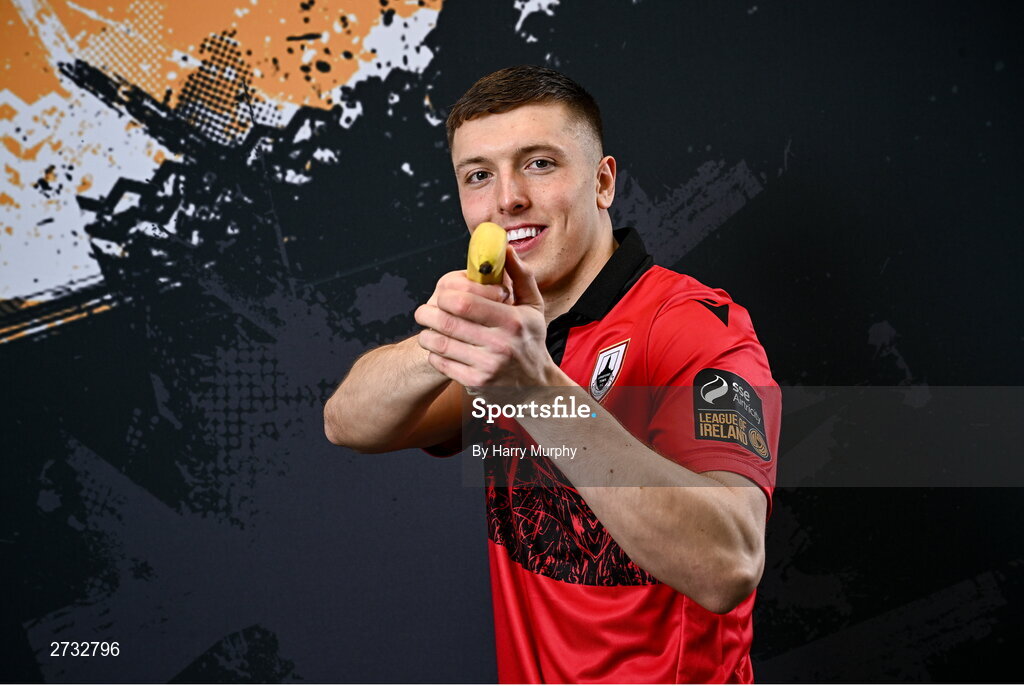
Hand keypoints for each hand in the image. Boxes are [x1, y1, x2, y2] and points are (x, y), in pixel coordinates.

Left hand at [415, 248, 555, 393]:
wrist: (536, 385)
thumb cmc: (530, 340)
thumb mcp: (533, 306)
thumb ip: (520, 276)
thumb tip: (506, 248)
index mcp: (512, 320)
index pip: (465, 302)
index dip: (445, 296)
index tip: (442, 295)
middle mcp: (500, 344)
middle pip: (447, 322)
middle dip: (427, 314)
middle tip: (423, 311)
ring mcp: (487, 366)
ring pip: (440, 344)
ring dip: (427, 334)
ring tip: (427, 328)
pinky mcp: (476, 383)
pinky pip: (441, 363)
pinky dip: (434, 354)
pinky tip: (438, 348)